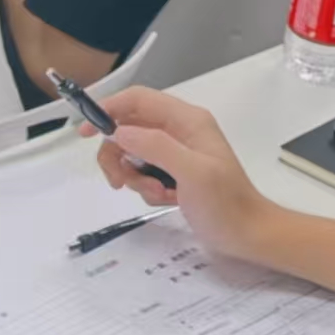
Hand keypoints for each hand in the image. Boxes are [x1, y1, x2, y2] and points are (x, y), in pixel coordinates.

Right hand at [84, 88, 283, 260]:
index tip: (86, 133)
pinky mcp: (174, 173)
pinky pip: (143, 173)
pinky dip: (146, 188)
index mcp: (187, 120)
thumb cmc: (226, 204)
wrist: (248, 234)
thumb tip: (118, 131)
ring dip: (134, 176)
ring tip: (155, 194)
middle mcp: (179, 131)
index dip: (108, 109)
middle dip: (119, 155)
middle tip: (120, 181)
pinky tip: (166, 200)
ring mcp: (176, 153)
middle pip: (128, 128)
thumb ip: (156, 146)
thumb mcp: (192, 172)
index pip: (138, 100)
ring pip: (132, 153)